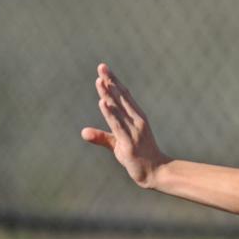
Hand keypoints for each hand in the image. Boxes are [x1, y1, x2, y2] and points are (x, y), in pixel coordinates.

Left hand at [81, 63, 167, 187]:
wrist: (155, 172)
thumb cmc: (138, 157)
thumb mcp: (117, 145)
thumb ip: (101, 137)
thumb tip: (83, 132)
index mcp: (136, 118)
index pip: (124, 96)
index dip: (114, 82)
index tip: (104, 70)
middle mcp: (137, 121)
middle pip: (121, 98)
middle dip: (110, 82)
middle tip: (102, 66)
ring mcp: (134, 131)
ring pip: (118, 109)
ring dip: (108, 94)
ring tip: (99, 81)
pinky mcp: (129, 142)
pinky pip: (117, 125)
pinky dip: (110, 113)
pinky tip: (103, 102)